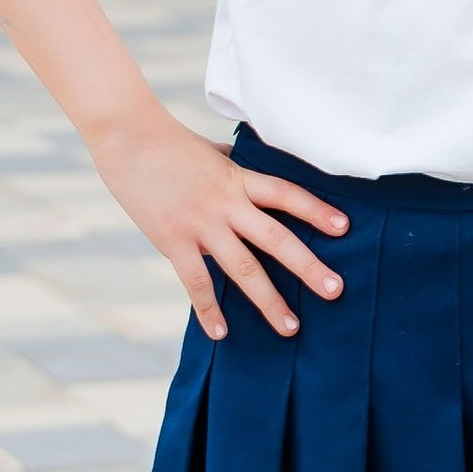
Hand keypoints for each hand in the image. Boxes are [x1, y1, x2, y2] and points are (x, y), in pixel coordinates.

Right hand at [88, 108, 345, 339]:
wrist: (127, 137)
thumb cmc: (170, 142)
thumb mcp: (213, 151)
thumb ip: (236, 167)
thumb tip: (254, 165)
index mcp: (239, 178)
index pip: (287, 194)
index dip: (317, 210)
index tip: (345, 228)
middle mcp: (227, 203)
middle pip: (277, 238)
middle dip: (308, 267)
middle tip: (335, 291)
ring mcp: (201, 224)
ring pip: (243, 268)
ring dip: (269, 301)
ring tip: (290, 328)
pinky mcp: (173, 240)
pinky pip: (196, 283)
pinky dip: (208, 310)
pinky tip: (221, 333)